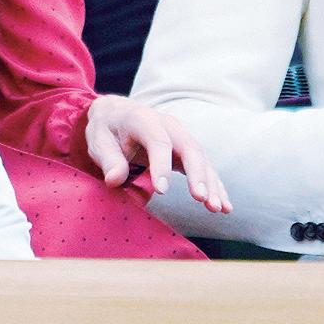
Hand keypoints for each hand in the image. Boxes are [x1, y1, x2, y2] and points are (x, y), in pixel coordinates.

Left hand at [86, 95, 231, 213]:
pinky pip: (205, 167)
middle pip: (188, 147)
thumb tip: (114, 180)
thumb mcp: (98, 141)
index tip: (162, 191)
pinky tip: (224, 206)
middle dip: (197, 174)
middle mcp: (167, 125)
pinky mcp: (188, 150)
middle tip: (201, 199)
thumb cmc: (107, 130)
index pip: (157, 141)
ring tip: (216, 208)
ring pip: (201, 158)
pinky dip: (216, 186)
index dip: (161, 165)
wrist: (117, 115)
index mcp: (142, 119)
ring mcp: (181, 136)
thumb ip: (107, 159)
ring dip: (211, 184)